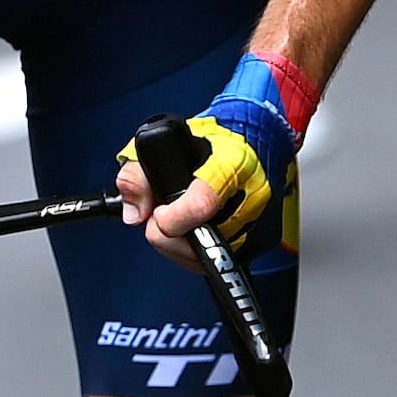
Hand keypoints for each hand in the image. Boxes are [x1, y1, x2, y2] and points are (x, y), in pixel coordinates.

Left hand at [125, 54, 309, 253]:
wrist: (253, 137)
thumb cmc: (211, 138)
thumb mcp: (162, 142)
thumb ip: (138, 174)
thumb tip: (134, 213)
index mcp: (229, 165)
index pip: (200, 206)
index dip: (169, 219)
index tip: (159, 213)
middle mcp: (250, 195)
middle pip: (200, 242)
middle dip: (169, 235)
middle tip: (164, 216)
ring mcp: (259, 220)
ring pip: (208, 258)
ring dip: (183, 246)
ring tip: (180, 220)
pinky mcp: (263, 238)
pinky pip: (223, 259)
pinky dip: (203, 250)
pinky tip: (197, 229)